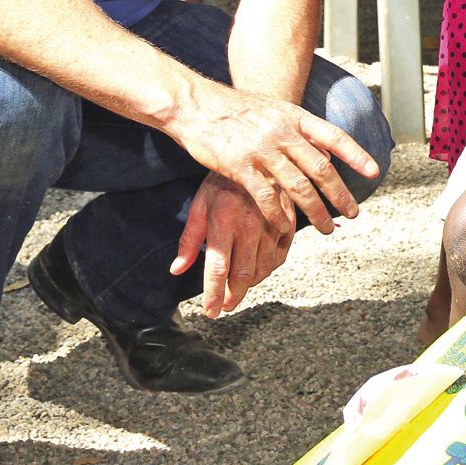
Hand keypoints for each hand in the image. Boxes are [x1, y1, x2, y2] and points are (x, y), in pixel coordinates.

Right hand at [168, 85, 379, 237]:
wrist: (196, 105)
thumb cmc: (237, 109)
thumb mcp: (275, 111)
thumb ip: (300, 132)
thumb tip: (328, 155)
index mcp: (294, 117)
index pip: (334, 136)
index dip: (356, 155)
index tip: (374, 171)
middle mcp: (282, 132)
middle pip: (321, 168)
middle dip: (340, 194)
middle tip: (354, 212)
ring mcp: (262, 149)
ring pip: (298, 187)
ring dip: (316, 211)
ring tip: (329, 227)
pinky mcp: (239, 166)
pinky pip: (266, 197)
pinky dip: (279, 216)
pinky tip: (288, 229)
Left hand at [171, 174, 294, 317]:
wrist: (259, 154)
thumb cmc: (224, 180)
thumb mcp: (200, 204)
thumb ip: (189, 239)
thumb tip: (177, 269)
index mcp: (223, 221)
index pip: (218, 268)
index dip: (214, 294)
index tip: (211, 311)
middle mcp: (250, 226)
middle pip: (242, 274)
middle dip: (233, 296)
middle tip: (225, 306)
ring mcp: (272, 225)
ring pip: (263, 269)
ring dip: (250, 284)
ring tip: (238, 288)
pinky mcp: (288, 223)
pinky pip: (280, 257)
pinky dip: (269, 269)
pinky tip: (258, 270)